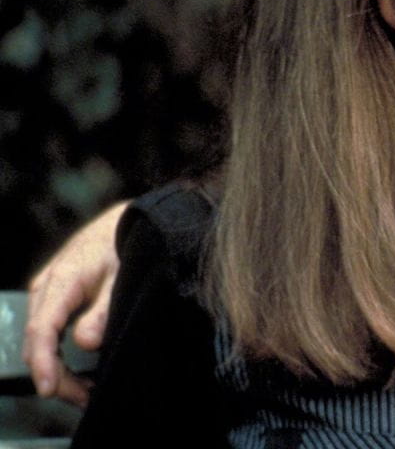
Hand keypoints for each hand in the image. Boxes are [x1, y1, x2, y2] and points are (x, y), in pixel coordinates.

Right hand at [23, 201, 126, 406]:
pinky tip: (79, 372)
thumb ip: (105, 309)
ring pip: (42, 340)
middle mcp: (47, 287)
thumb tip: (86, 342)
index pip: (42, 330)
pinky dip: (60, 355)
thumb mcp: (124, 276)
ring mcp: (48, 292)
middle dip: (56, 375)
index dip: (44, 363)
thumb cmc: (128, 244)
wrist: (132, 221)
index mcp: (61, 281)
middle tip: (84, 398)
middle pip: (38, 341)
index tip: (50, 388)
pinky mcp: (56, 297)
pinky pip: (49, 332)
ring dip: (59, 368)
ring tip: (85, 391)